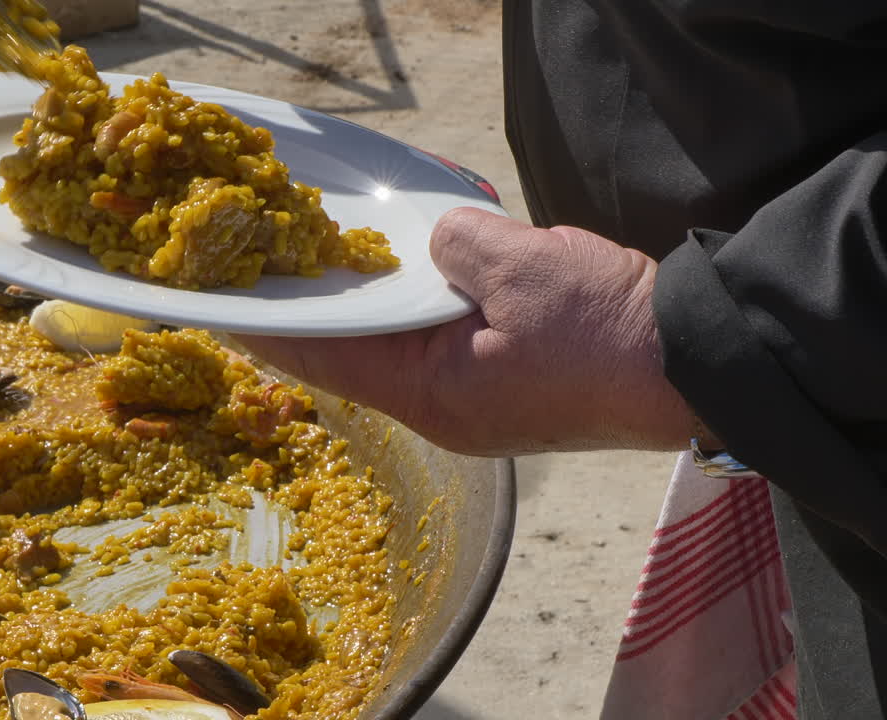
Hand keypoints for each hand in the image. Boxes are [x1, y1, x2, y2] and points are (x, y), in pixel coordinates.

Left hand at [232, 208, 695, 455]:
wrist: (696, 366)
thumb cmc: (608, 330)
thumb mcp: (521, 267)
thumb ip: (457, 248)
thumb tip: (439, 244)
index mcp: (435, 395)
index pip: (331, 360)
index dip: (275, 333)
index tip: (228, 312)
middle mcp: (446, 411)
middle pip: (359, 361)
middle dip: (318, 322)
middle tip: (272, 282)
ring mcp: (477, 405)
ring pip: (401, 356)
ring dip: (371, 319)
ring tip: (328, 282)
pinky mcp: (506, 391)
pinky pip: (441, 352)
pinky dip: (415, 321)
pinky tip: (406, 289)